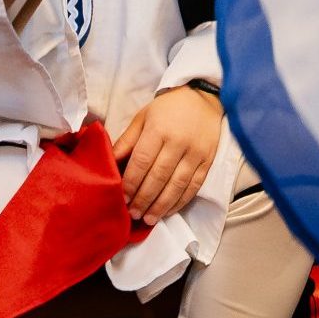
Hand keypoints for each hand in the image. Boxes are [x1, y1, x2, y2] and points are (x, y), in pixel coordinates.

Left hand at [113, 85, 223, 224]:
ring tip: (149, 219)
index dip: (131, 182)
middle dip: (144, 198)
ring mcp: (195, 153)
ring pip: (177, 185)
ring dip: (161, 205)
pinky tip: (169, 210)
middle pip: (159, 176)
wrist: (203, 98)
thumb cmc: (168, 108)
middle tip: (133, 214)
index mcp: (158, 130)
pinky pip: (194, 186)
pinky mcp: (208, 161)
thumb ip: (127, 140)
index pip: (142, 161)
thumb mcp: (143, 117)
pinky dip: (180, 201)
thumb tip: (110, 162)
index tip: (122, 198)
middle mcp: (178, 142)